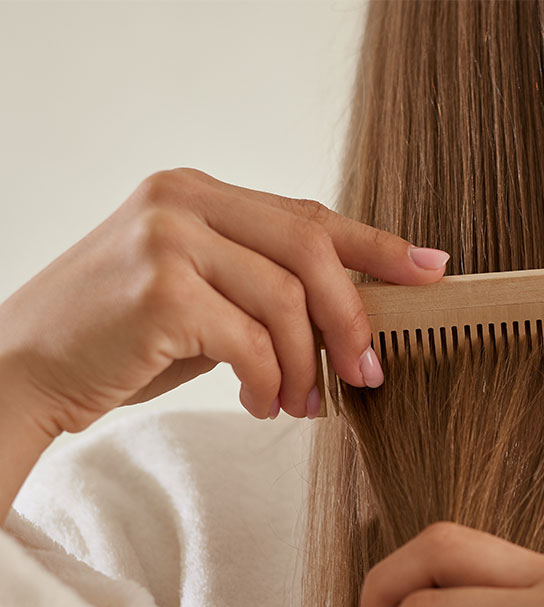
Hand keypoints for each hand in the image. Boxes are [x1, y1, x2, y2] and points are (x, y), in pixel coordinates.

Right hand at [0, 167, 449, 436]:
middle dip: (352, 318)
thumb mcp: (206, 298)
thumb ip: (268, 288)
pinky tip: (260, 405)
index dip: (378, 246)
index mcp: (201, 193)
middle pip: (310, 249)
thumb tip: (361, 315)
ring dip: (305, 366)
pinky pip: (249, 341)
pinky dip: (267, 381)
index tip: (432, 270)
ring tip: (297, 404)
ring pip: (286, 300)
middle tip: (369, 374)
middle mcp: (184, 200)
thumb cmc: (124, 339)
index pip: (310, 215)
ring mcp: (167, 238)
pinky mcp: (158, 289)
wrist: (26, 369)